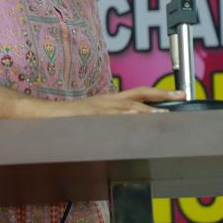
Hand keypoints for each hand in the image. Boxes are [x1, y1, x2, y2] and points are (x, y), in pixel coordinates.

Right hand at [16, 87, 184, 117]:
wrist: (42, 116)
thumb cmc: (66, 120)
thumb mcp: (93, 116)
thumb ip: (111, 121)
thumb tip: (129, 129)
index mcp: (109, 101)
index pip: (140, 93)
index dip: (160, 93)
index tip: (179, 94)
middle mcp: (108, 103)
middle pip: (140, 99)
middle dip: (161, 99)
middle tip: (180, 100)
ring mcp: (101, 111)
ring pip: (130, 110)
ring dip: (148, 114)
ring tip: (165, 118)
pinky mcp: (92, 119)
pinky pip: (115, 122)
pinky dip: (128, 124)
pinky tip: (138, 129)